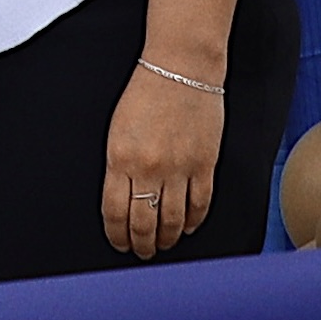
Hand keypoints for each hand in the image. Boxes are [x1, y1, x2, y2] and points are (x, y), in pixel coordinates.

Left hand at [102, 59, 226, 259]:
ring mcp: (180, 168)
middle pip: (143, 223)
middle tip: (141, 251)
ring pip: (172, 220)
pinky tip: (185, 226)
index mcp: (120, 159)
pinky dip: (191, 221)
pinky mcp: (205, 164)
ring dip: (166, 238)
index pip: (115, 213)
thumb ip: (119, 167)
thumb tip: (122, 201)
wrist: (181, 68)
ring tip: (162, 244)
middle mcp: (149, 168)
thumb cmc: (146, 93)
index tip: (119, 243)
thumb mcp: (117, 131)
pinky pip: (199, 205)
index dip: (116, 235)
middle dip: (141, 244)